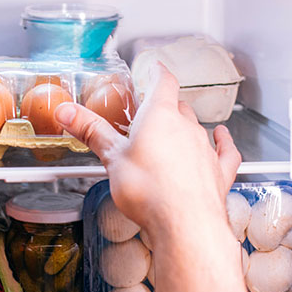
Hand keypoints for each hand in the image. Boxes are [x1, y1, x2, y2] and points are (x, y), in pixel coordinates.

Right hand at [55, 64, 240, 231]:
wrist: (184, 223)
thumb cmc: (150, 191)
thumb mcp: (111, 158)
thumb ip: (91, 132)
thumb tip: (67, 112)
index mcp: (160, 116)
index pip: (163, 82)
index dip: (157, 72)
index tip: (154, 68)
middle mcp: (187, 127)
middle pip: (177, 106)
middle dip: (164, 106)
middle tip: (149, 112)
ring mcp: (205, 149)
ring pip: (197, 127)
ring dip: (185, 126)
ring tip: (172, 133)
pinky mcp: (218, 171)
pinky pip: (225, 150)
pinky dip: (224, 142)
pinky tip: (223, 138)